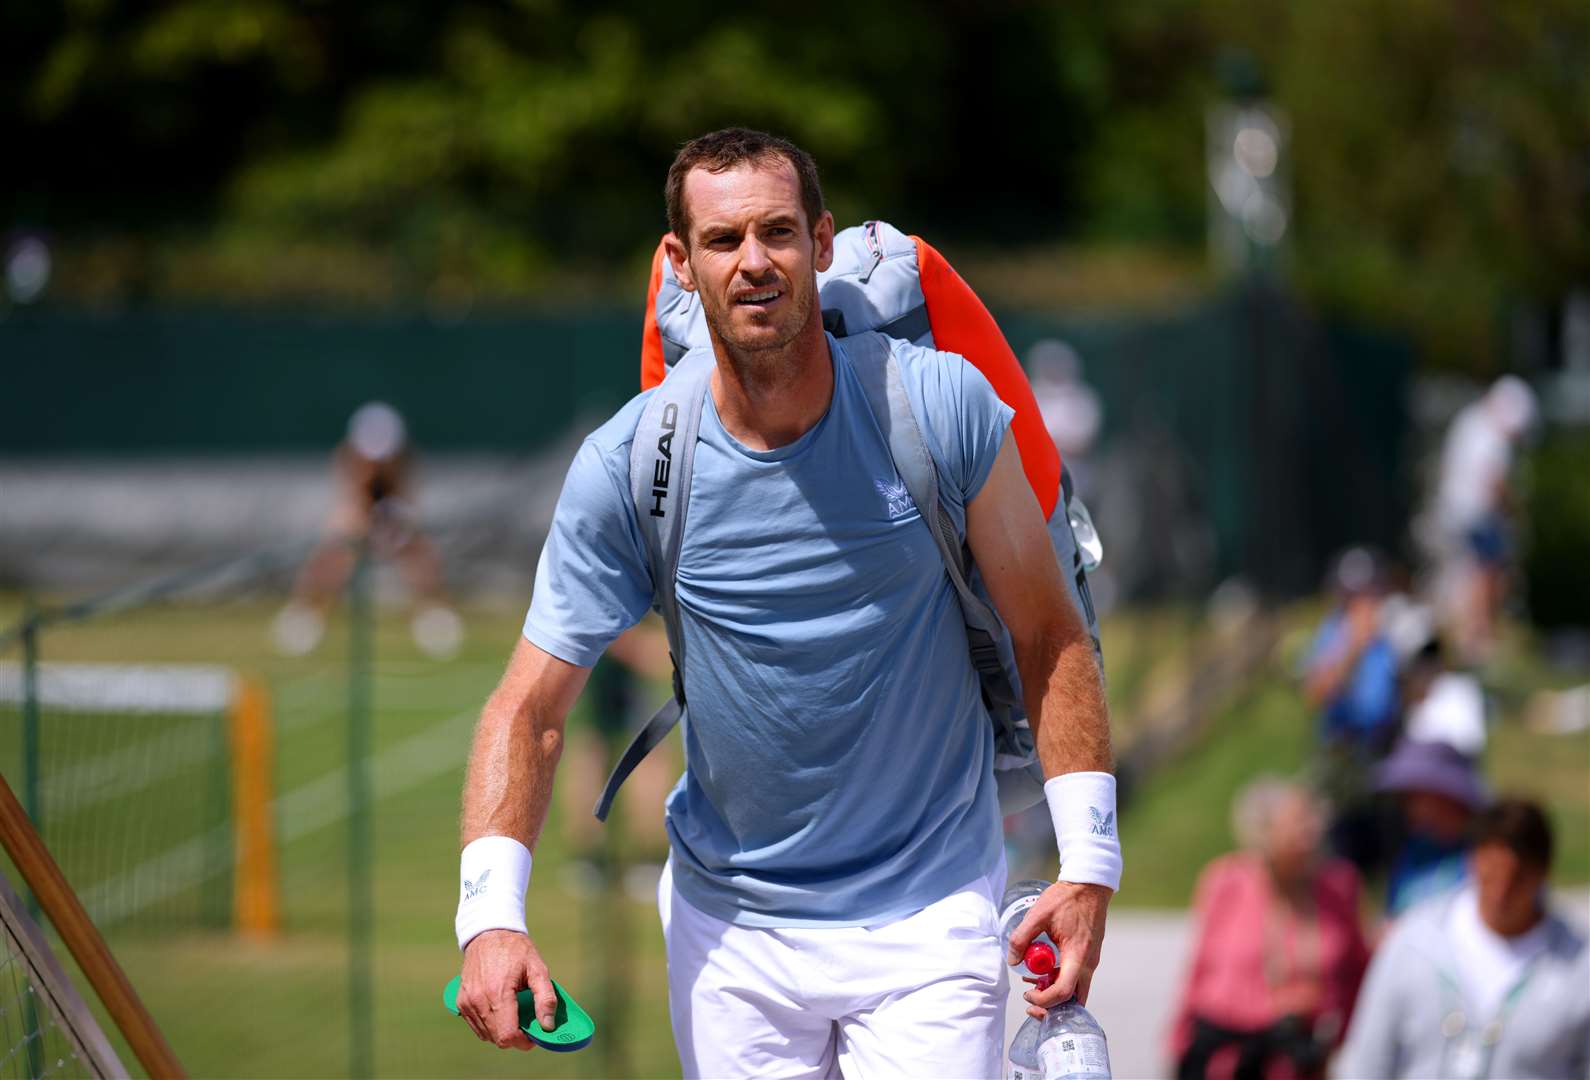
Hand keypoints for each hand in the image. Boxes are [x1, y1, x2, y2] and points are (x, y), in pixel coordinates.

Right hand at [456, 929, 558, 1049]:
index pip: (508, 1036)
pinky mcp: (461, 1002)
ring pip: (486, 1035)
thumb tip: (548, 1026)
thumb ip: (546, 998)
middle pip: (498, 1038)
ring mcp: (467, 1003)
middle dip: (515, 1036)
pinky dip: (490, 1025)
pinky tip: (500, 1010)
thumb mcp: (538, 969)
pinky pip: (476, 1026)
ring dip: (501, 1031)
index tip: (534, 1034)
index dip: (523, 1042)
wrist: (488, 933)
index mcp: (498, 993)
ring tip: (514, 1012)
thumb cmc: (516, 950)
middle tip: (526, 1021)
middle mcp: (478, 1000)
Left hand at [1008, 880, 1109, 1018]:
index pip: (1063, 992)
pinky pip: (1077, 978)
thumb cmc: (1067, 898)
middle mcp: (1088, 964)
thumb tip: (1012, 959)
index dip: (1044, 999)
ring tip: (1033, 984)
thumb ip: (1022, 937)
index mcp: (1078, 956)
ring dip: (1055, 993)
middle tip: (1031, 997)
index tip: (1027, 993)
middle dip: (1052, 1006)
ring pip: (1076, 991)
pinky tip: (1044, 971)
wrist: (1089, 885)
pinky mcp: (1089, 956)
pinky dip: (1061, 981)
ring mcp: (1091, 961)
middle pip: (1074, 1000)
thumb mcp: (1038, 914)